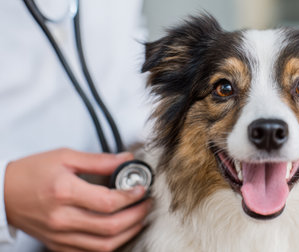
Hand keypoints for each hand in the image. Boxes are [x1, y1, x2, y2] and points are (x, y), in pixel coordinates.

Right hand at [5, 148, 150, 251]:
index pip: (108, 202)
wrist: (2, 193)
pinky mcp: (57, 245)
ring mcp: (59, 236)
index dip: (131, 197)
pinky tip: (119, 232)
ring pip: (103, 245)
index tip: (142, 189)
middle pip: (110, 227)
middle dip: (136, 216)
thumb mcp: (65, 157)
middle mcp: (62, 218)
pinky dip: (108, 245)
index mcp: (64, 193)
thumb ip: (99, 160)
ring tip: (139, 218)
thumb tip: (126, 160)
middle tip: (146, 204)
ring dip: (128, 233)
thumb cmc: (32, 172)